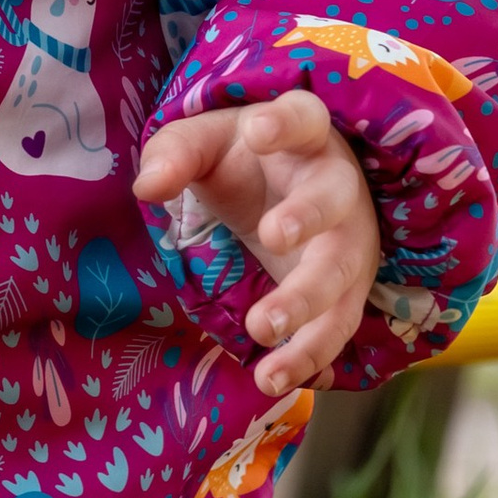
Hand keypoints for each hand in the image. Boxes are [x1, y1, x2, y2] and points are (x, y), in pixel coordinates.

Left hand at [135, 89, 381, 399]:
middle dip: (306, 218)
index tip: (258, 131)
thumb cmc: (245, 161)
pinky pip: (337, 327)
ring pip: (340, 273)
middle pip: (332, 200)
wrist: (287, 193)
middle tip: (270, 235)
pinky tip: (271, 380)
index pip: (303, 116)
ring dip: (307, 304)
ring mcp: (350, 242)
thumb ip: (175, 155)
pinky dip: (308, 356)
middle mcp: (339, 186)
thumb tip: (147, 187)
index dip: (285, 122)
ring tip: (262, 330)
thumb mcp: (205, 145)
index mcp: (306, 135)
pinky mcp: (346, 293)